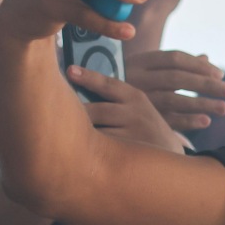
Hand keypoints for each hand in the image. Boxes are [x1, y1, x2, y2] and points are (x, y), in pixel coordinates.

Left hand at [66, 66, 185, 151]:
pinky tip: (77, 148)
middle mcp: (135, 113)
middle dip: (75, 112)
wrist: (170, 153)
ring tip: (60, 132)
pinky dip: (87, 147)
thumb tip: (74, 80)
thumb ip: (113, 98)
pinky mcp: (129, 152)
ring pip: (96, 131)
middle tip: (54, 111)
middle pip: (96, 110)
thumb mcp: (137, 107)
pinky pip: (100, 149)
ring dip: (78, 132)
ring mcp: (133, 134)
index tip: (69, 70)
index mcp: (135, 97)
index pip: (108, 84)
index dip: (87, 77)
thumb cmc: (143, 126)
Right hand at [124, 50, 224, 130]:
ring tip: (224, 108)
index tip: (220, 73)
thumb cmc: (127, 81)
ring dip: (201, 104)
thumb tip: (207, 57)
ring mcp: (135, 99)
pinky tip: (205, 122)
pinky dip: (187, 121)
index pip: (174, 58)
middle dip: (206, 85)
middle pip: (178, 79)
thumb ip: (176, 64)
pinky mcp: (136, 119)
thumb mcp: (146, 67)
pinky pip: (164, 120)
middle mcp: (137, 78)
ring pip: (173, 100)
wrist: (91, 100)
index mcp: (140, 61)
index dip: (199, 65)